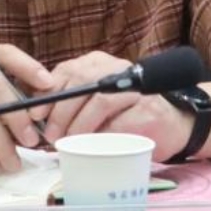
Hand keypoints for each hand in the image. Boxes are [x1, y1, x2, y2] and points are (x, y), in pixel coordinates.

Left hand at [40, 51, 192, 158]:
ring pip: (100, 101)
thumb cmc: (128, 114)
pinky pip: (120, 123)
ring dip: (79, 126)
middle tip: (51, 136)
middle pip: (81, 83)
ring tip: (69, 143)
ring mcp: (136, 88)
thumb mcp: (97, 100)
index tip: (35, 115)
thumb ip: (72, 102)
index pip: (67, 70)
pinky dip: (102, 137)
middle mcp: (117, 69)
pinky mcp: (149, 111)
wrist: (175, 122)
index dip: (47, 93)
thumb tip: (38, 120)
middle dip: (61, 111)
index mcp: (99, 63)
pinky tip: (94, 147)